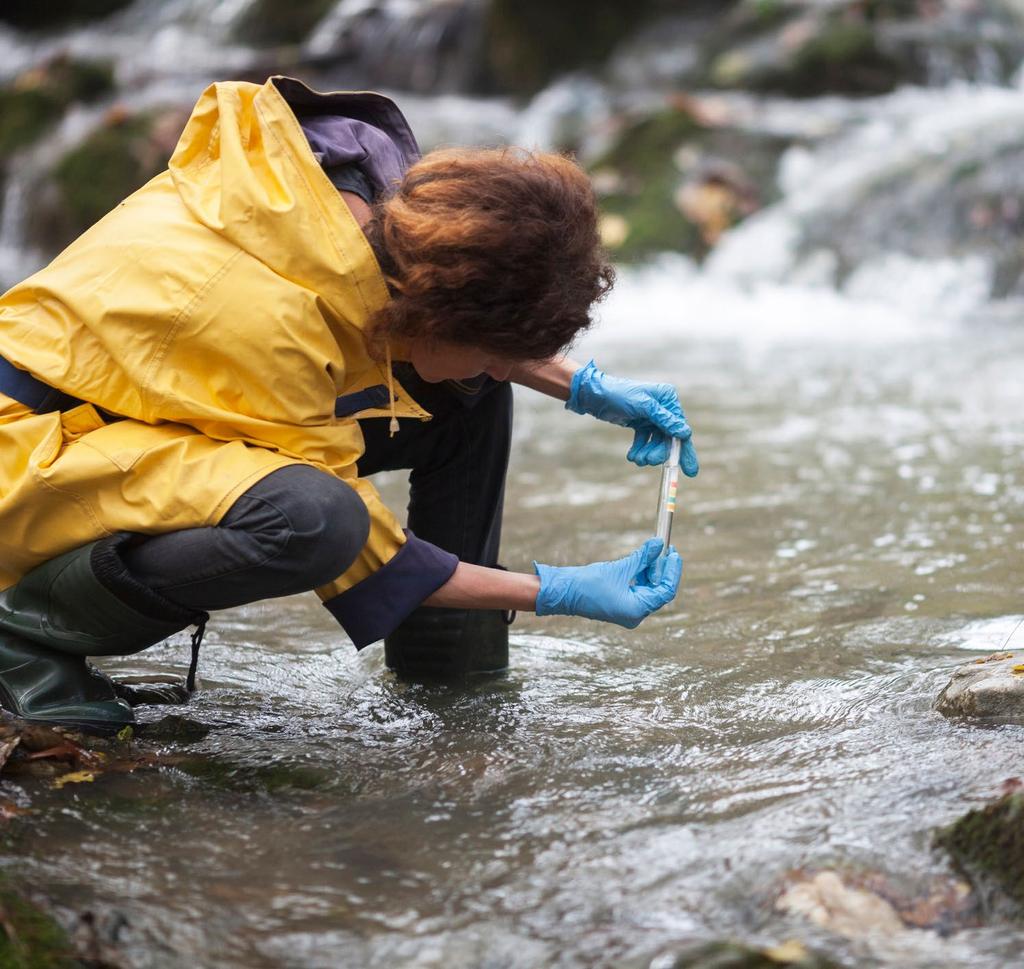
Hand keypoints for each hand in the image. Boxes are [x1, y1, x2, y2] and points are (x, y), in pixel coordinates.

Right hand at [533, 538, 682, 627]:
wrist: (564, 592)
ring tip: (654, 550)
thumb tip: (659, 544)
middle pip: (659, 590)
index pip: (665, 591)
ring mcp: (629, 610)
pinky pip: (639, 589)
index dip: (672, 571)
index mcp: (637, 610)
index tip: (674, 552)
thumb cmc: (588, 583)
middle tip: (666, 548)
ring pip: (649, 588)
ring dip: (653, 570)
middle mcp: (635, 614)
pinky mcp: (622, 604)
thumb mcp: (620, 568)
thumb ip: (642, 557)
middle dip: (663, 569)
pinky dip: (642, 574)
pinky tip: (643, 560)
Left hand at [566, 360, 698, 472]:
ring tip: (636, 459)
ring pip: (656, 442)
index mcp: (668, 398)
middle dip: (660, 452)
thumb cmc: (620, 395)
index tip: (690, 471)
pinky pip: (645, 441)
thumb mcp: (643, 406)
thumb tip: (686, 433)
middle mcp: (663, 407)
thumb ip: (664, 420)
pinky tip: (632, 456)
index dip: (685, 450)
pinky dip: (640, 450)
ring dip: (648, 453)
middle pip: (669, 438)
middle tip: (649, 461)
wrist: (595, 395)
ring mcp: (652, 417)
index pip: (680, 428)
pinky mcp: (641, 424)